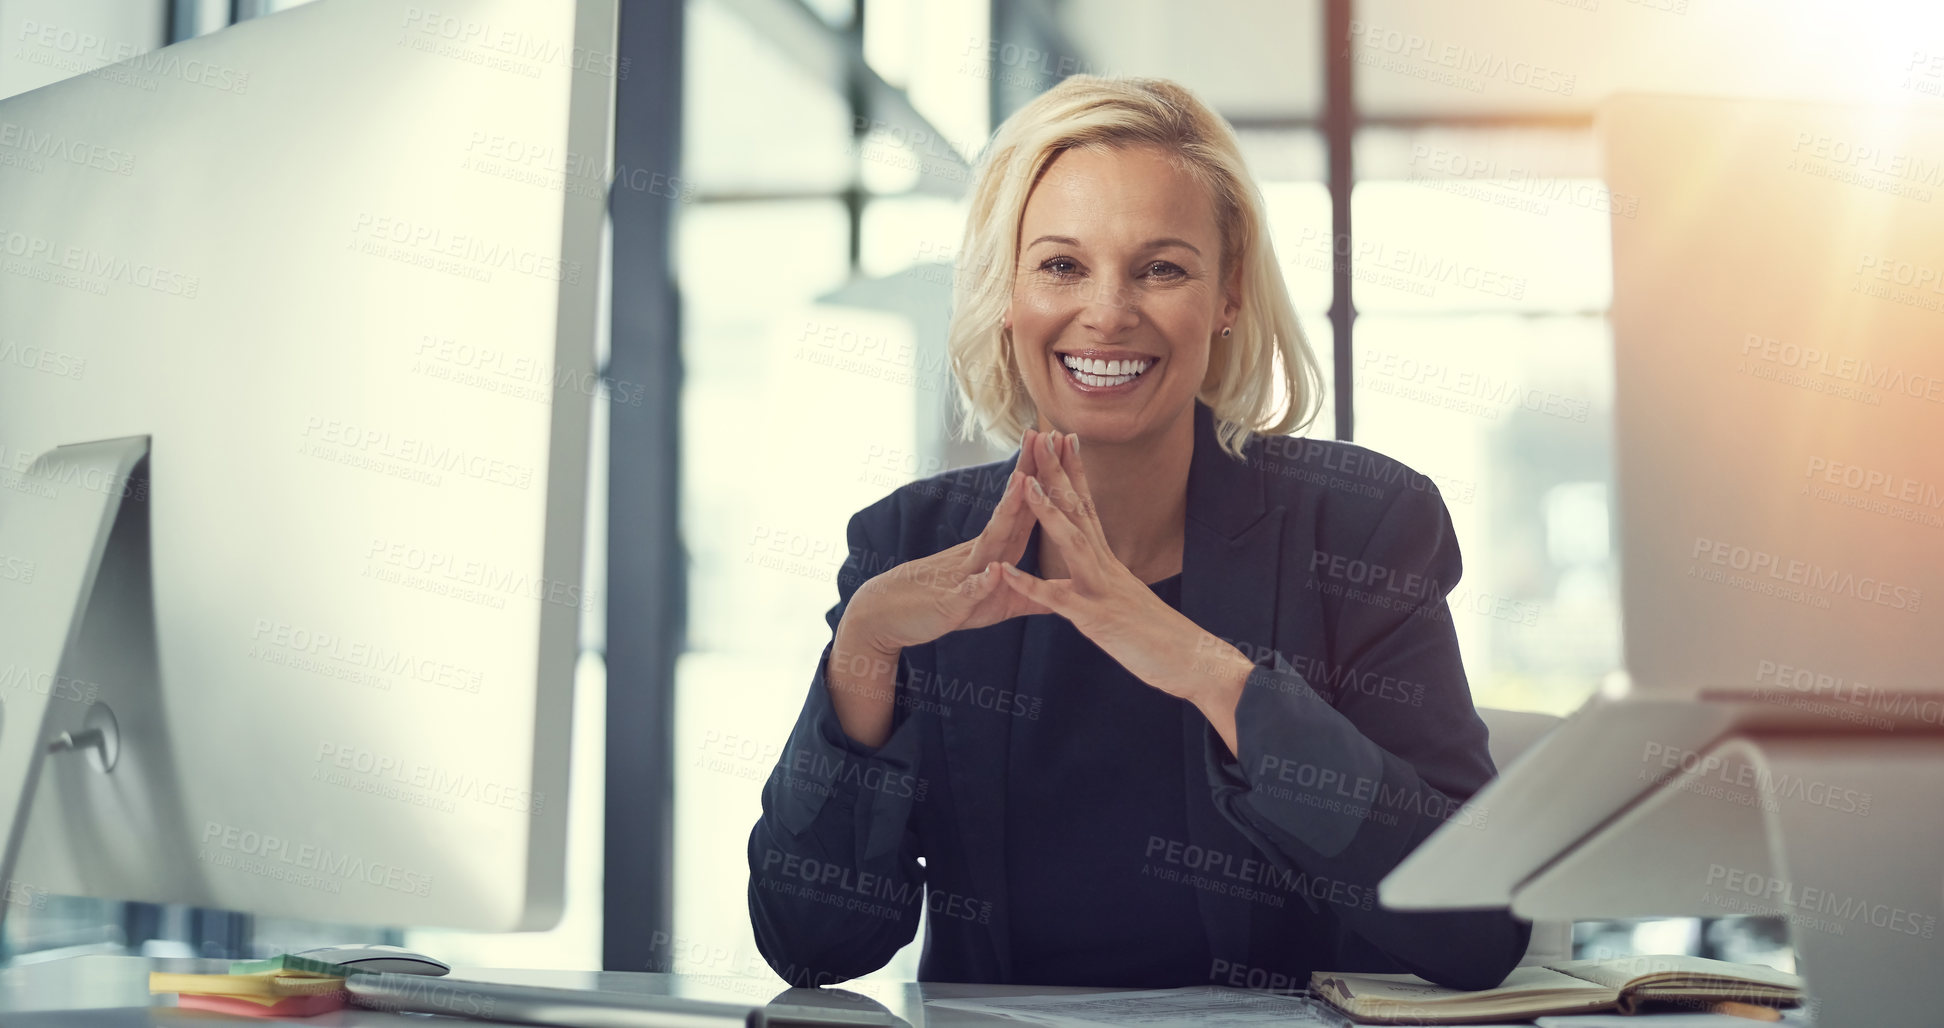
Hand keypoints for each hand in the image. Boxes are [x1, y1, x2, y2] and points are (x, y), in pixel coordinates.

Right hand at [845, 433, 1053, 654]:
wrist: (889, 616)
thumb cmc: (946, 607)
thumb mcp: (997, 605)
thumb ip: (1028, 596)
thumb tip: (1062, 594)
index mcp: (997, 551)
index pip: (1025, 510)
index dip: (1045, 481)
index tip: (1063, 447)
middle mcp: (981, 553)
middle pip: (1010, 510)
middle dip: (1029, 474)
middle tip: (1044, 435)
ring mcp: (964, 573)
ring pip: (990, 540)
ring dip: (1008, 512)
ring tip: (1023, 482)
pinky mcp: (951, 602)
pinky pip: (968, 590)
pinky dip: (981, 581)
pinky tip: (994, 571)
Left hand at [999, 430, 1254, 747]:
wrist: (1193, 661)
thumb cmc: (1161, 637)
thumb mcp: (1129, 600)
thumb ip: (1111, 581)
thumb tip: (1103, 570)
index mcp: (1110, 561)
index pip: (1090, 507)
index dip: (1075, 472)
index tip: (1063, 440)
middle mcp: (1106, 565)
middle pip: (1079, 510)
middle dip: (1057, 473)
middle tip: (1041, 437)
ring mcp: (1101, 589)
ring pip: (1071, 541)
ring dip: (1047, 511)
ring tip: (1024, 483)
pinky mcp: (1095, 618)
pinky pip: (1057, 599)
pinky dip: (1029, 585)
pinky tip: (1004, 572)